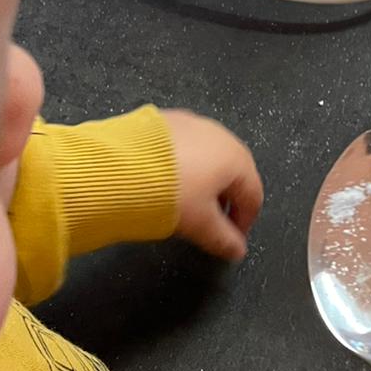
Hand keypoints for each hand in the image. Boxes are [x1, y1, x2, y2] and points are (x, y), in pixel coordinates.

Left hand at [159, 109, 262, 259]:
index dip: (245, 222)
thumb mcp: (201, 225)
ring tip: (186, 202)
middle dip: (226, 199)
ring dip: (204, 180)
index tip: (231, 240)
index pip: (252, 195)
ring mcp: (190, 122)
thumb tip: (237, 250)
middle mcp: (219, 134)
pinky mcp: (163, 119)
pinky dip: (182, 164)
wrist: (118, 168)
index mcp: (236, 158)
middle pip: (232, 172)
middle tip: (212, 222)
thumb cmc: (171, 196)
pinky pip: (182, 146)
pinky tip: (166, 180)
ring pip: (207, 156)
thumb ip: (224, 240)